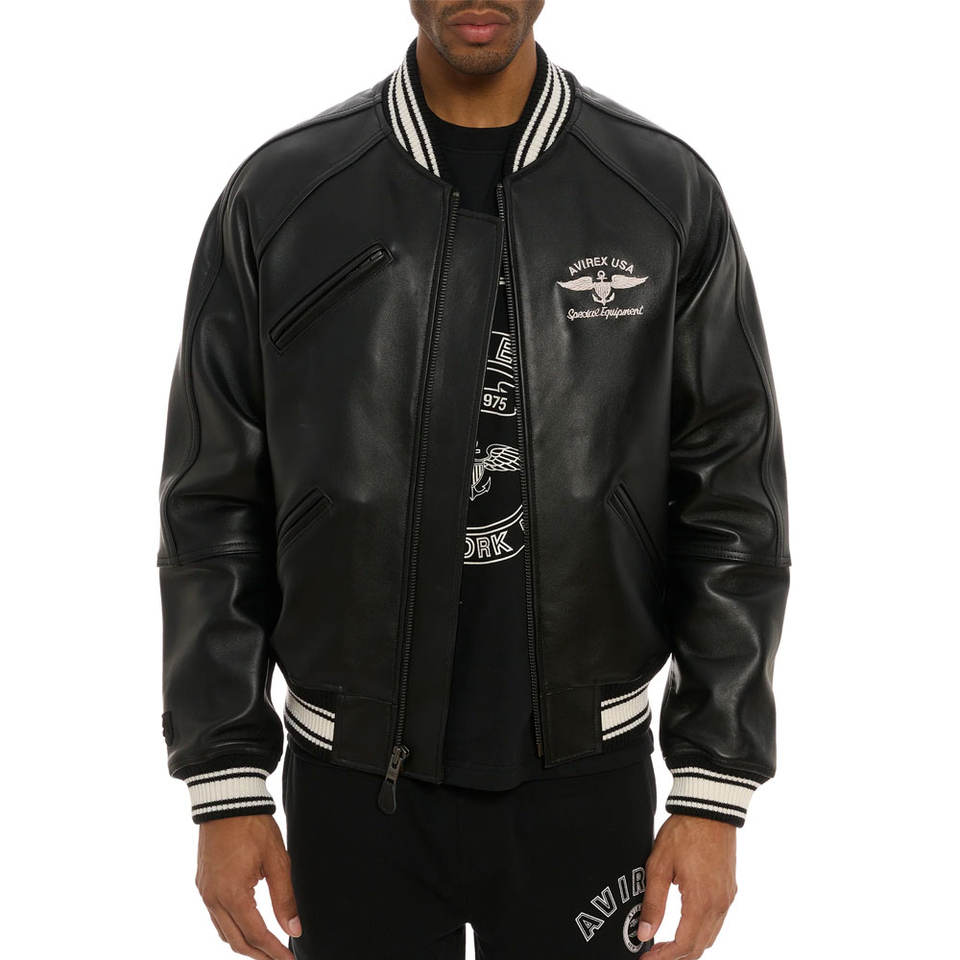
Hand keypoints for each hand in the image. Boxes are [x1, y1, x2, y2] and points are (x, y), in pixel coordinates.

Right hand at [195, 814, 300, 959]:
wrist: (227, 800)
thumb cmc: (253, 826)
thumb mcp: (277, 860)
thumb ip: (285, 898)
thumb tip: (294, 928)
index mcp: (233, 894)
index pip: (257, 935)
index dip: (274, 951)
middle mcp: (214, 898)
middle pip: (237, 941)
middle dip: (260, 955)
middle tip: (279, 959)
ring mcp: (205, 892)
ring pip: (223, 932)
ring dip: (244, 945)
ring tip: (266, 949)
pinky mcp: (203, 884)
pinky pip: (215, 917)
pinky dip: (231, 929)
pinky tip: (246, 928)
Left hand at [636, 814, 736, 958]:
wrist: (709, 809)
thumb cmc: (683, 832)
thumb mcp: (659, 865)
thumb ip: (653, 902)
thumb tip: (644, 933)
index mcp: (701, 901)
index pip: (683, 944)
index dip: (664, 957)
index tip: (646, 959)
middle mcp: (719, 904)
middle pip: (699, 946)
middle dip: (676, 956)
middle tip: (653, 954)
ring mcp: (727, 897)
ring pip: (710, 937)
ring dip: (689, 946)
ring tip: (665, 945)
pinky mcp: (729, 889)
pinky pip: (717, 921)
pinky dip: (701, 932)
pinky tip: (685, 926)